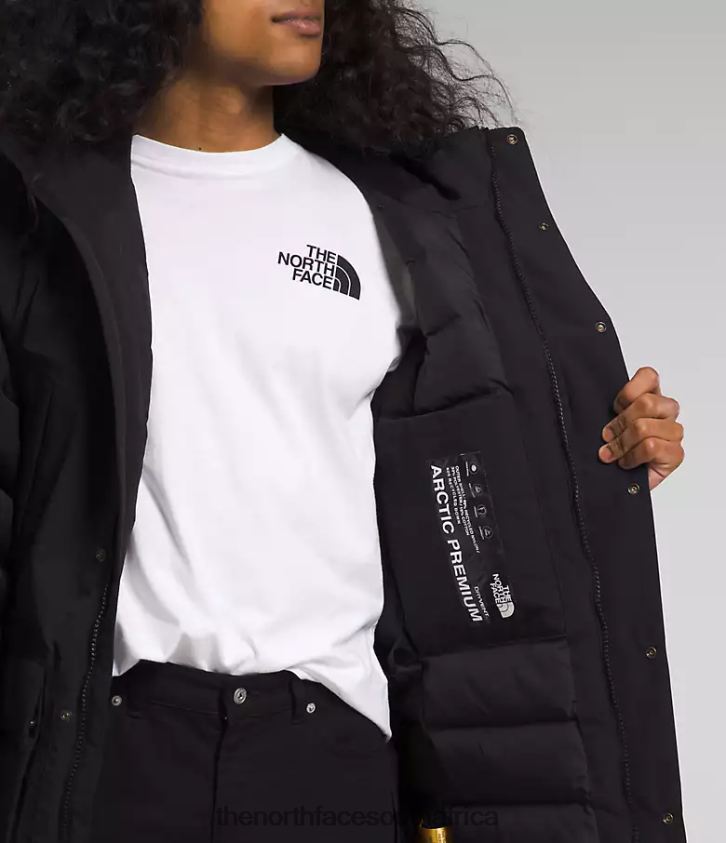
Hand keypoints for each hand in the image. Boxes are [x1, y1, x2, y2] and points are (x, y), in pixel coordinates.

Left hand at [598, 366, 683, 490]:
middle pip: (647, 403)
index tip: (614, 408)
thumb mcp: (606, 424)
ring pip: (645, 427)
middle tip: (607, 437)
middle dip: (620, 422)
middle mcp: (666, 412)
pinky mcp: (676, 454)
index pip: (649, 376)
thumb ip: (610, 408)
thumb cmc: (612, 451)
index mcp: (651, 397)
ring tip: (613, 454)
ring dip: (622, 443)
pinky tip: (626, 463)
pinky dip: (632, 456)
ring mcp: (673, 433)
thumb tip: (589, 398)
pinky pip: (651, 447)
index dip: (628, 392)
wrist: (616, 484)